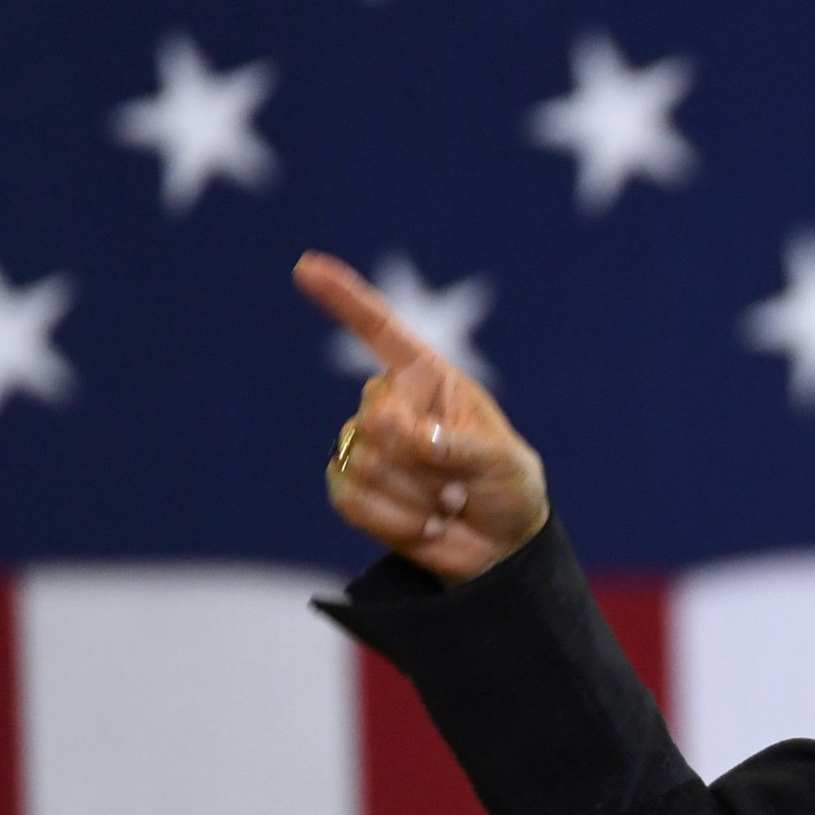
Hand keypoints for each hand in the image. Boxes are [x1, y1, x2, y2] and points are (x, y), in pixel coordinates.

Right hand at [293, 251, 549, 584]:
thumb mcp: (503, 462)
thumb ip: (457, 446)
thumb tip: (404, 437)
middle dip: (425, 460)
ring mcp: (365, 445)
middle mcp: (391, 404)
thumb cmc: (508, 489)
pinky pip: (352, 499)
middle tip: (460, 481)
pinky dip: (396, 520)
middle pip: (377, 419)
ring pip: (366, 463)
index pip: (381, 331)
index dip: (344, 299)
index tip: (306, 267)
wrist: (498, 548)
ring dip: (417, 496)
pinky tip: (424, 523)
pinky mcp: (350, 486)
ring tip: (445, 502)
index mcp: (429, 379)